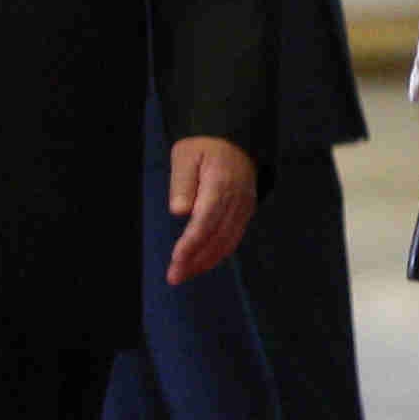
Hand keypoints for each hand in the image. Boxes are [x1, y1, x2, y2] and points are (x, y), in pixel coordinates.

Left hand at [167, 137, 256, 283]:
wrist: (236, 143)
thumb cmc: (205, 148)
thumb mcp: (185, 154)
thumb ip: (182, 181)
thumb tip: (179, 211)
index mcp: (220, 183)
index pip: (206, 219)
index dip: (192, 242)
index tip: (177, 258)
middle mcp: (236, 200)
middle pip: (216, 236)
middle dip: (195, 259)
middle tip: (174, 276)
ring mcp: (243, 208)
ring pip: (226, 242)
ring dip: (204, 262)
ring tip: (183, 275)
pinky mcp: (245, 214)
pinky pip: (232, 240)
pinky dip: (216, 255)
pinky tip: (200, 264)